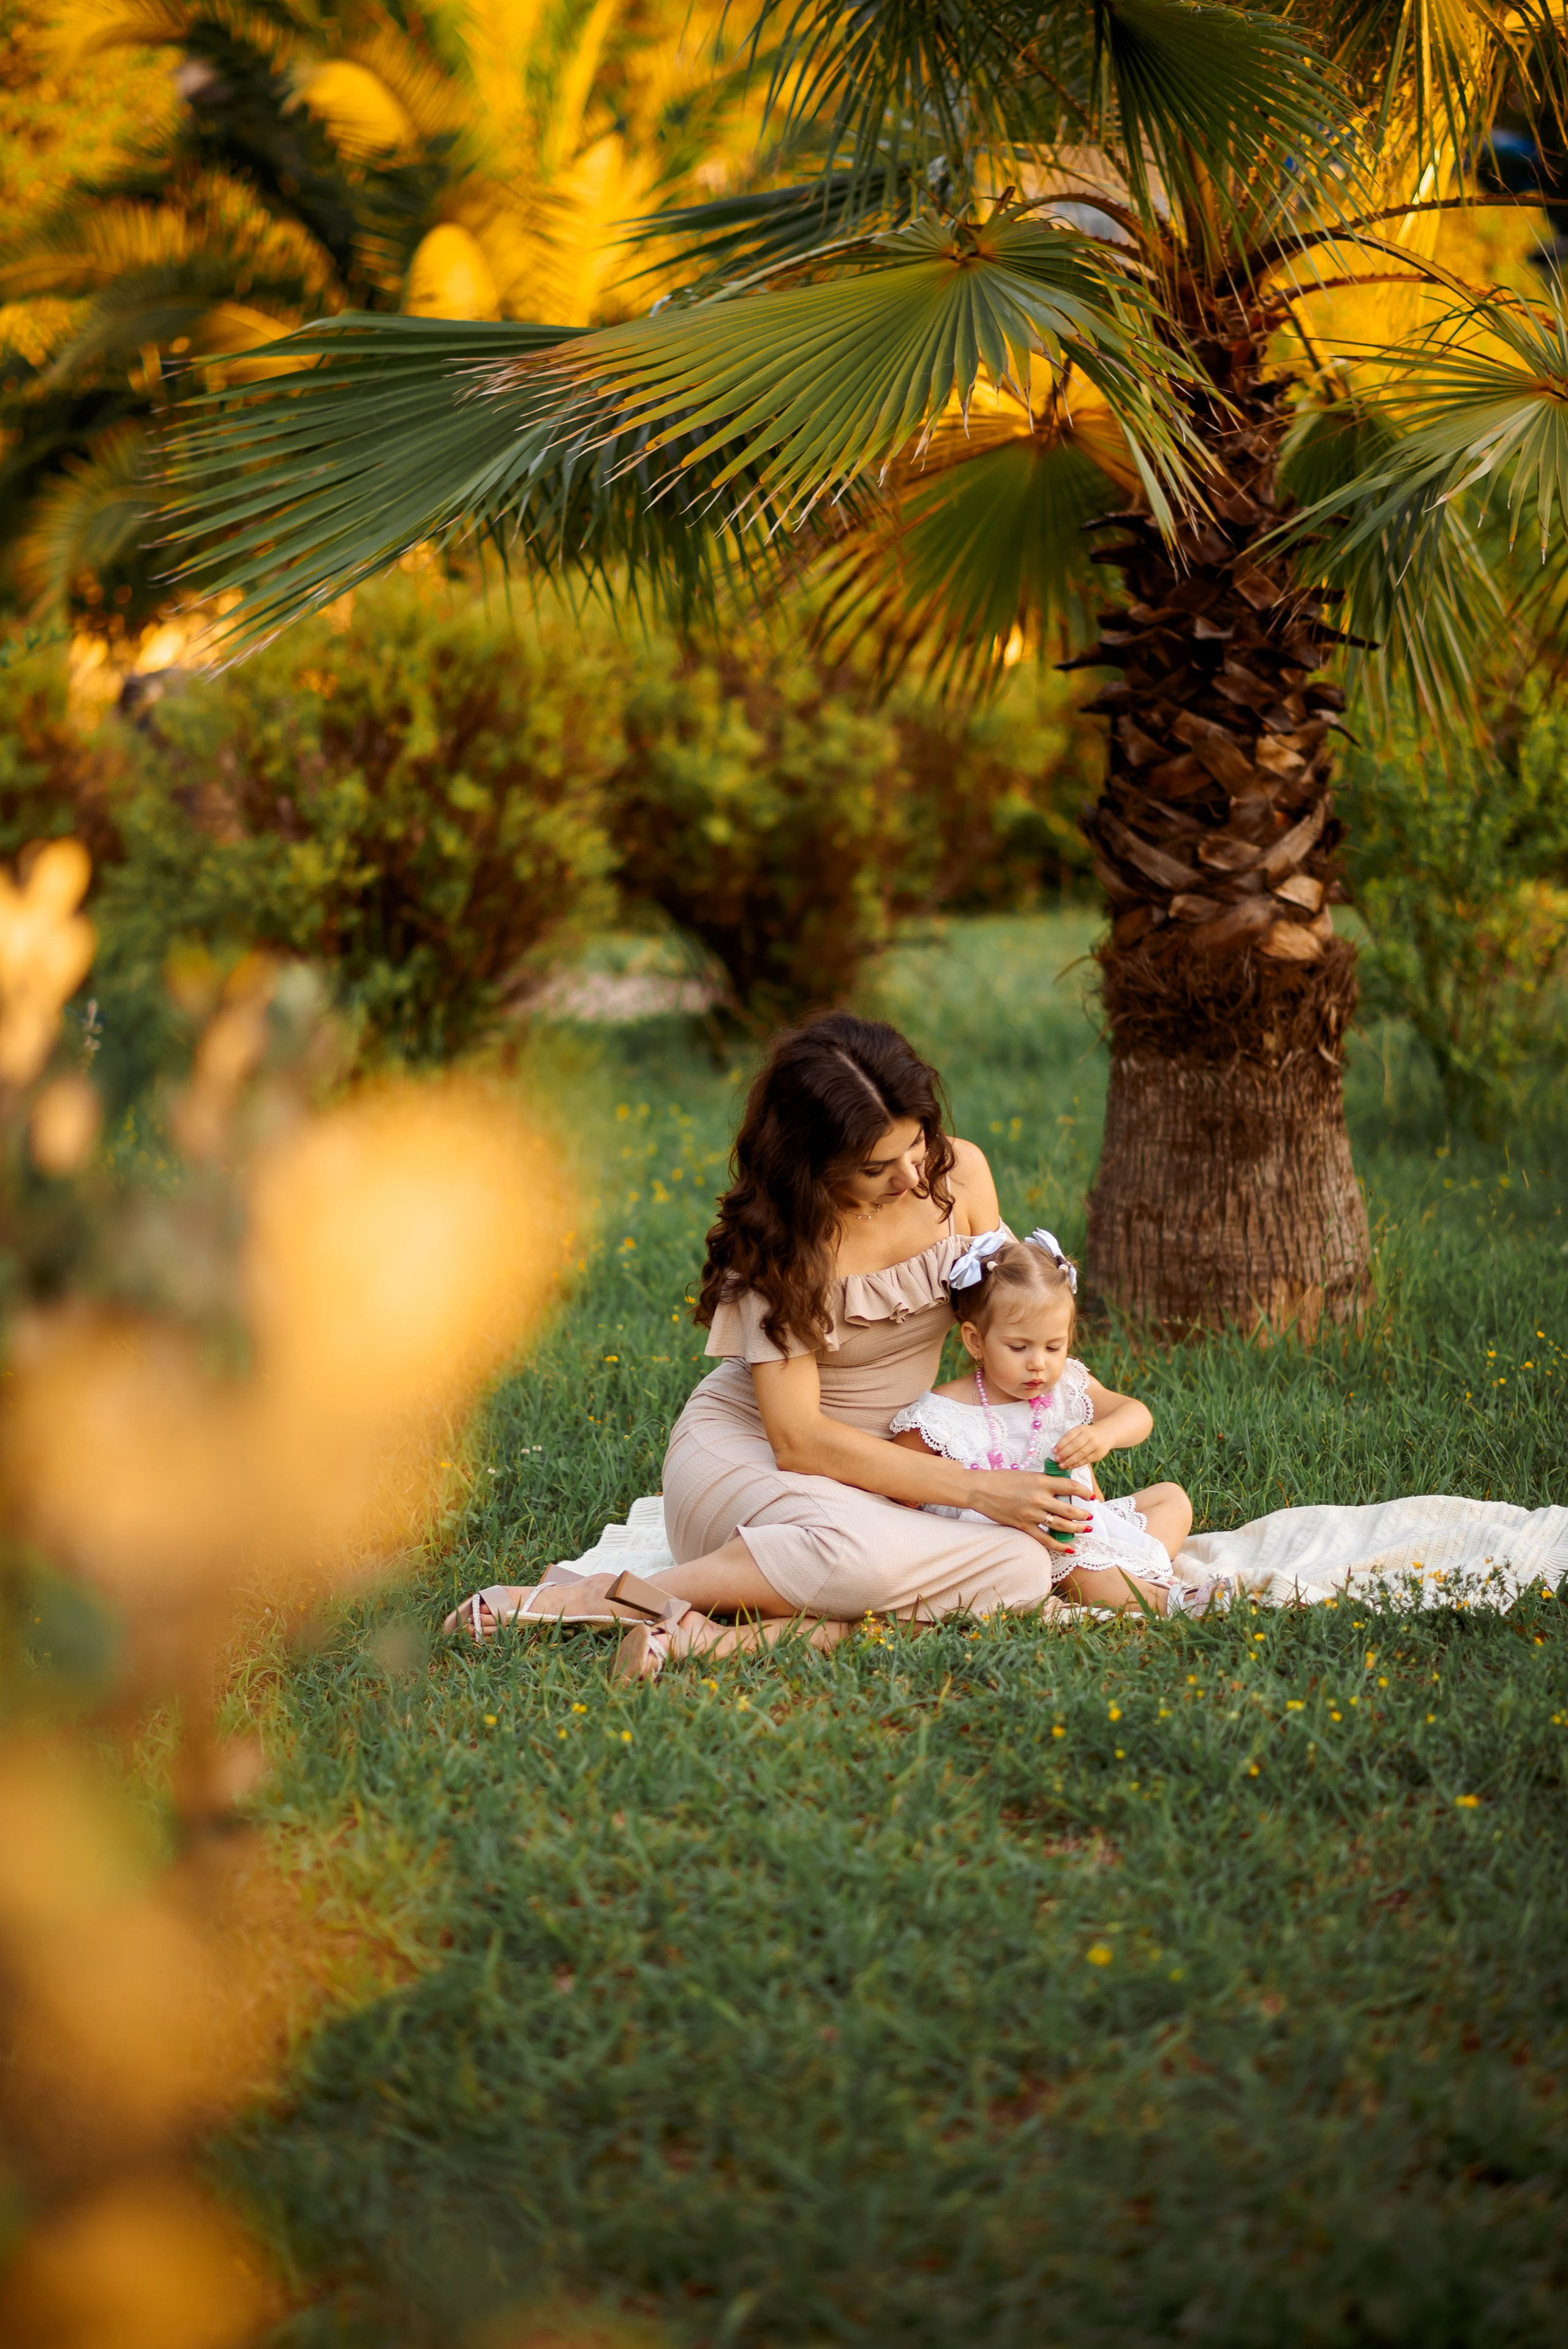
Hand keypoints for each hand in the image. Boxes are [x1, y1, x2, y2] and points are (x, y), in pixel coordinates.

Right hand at [964, 1470, 1092, 1537]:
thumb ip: (1044, 1482)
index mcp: (1041, 1481)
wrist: (981, 1489)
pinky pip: (1045, 1539)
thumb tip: (1061, 1489)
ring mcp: (1031, 1514)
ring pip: (1061, 1525)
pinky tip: (1070, 1548)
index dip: (1084, 1492)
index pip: (1070, 1487)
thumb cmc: (1003, 1479)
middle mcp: (1039, 1498)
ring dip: (1076, 1528)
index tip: (1090, 1496)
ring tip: (1085, 1529)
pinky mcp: (1023, 1526)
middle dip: (1083, 1515)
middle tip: (1089, 1517)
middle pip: (1069, 1509)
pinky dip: (1059, 1545)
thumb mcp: (1027, 1475)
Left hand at [1053, 1424, 1112, 1471]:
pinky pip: (1086, 1460)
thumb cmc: (1088, 1434)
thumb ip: (1070, 1438)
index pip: (1069, 1436)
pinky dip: (1077, 1464)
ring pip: (1080, 1454)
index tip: (1054, 1451)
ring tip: (1061, 1465)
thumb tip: (1057, 1451)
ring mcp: (1095, 1445)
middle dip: (1064, 1453)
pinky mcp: (1098, 1454)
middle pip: (1075, 1445)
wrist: (1107, 1434)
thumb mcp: (1080, 1431)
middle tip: (1056, 1459)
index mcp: (1081, 1428)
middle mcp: (1089, 1436)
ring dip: (1069, 1461)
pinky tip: (1070, 1466)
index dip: (1060, 1444)